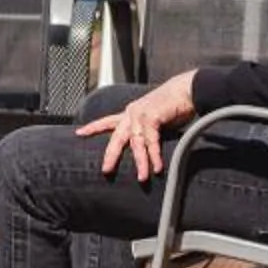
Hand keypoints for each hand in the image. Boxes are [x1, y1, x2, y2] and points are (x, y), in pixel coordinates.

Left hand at [76, 71, 197, 180]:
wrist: (188, 89)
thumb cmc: (174, 104)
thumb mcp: (155, 118)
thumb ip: (147, 131)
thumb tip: (145, 146)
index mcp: (130, 112)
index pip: (108, 121)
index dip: (94, 127)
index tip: (79, 133)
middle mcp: (132, 113)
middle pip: (117, 138)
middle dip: (111, 155)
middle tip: (106, 170)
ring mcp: (140, 115)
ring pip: (136, 144)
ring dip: (141, 163)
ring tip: (142, 178)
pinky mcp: (152, 117)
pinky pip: (152, 141)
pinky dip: (155, 155)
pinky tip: (157, 167)